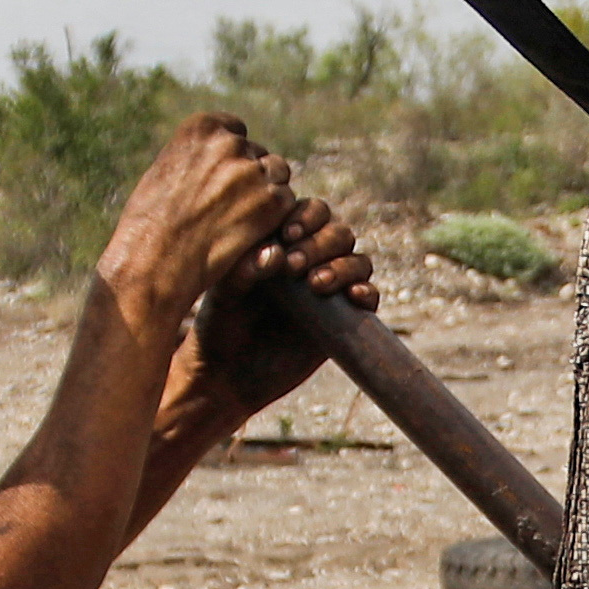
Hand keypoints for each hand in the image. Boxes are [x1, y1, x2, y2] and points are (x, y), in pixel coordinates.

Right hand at [92, 113, 297, 345]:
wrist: (154, 261)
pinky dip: (274, 217)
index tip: (221, 178)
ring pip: (276, 173)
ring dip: (266, 193)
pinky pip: (285, 200)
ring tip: (238, 221)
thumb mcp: (165, 171)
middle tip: (229, 207)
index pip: (234, 130)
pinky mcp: (270, 201)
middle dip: (249, 176)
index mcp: (200, 128)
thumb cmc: (149, 224)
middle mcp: (229, 143)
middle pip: (257, 153)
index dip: (232, 156)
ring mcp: (252, 171)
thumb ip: (197, 157)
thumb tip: (219, 154)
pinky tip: (248, 233)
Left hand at [186, 187, 376, 423]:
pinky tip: (353, 297)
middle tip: (294, 265)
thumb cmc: (219, 325)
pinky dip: (367, 292)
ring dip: (344, 266)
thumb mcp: (223, 292)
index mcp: (284, 243)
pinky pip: (369, 297)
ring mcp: (330, 290)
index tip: (287, 235)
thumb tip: (277, 253)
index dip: (305, 217)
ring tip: (315, 284)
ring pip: (358, 260)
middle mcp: (311, 261)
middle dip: (321, 243)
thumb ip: (244, 269)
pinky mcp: (344, 320)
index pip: (309, 212)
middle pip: (338, 232)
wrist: (228, 376)